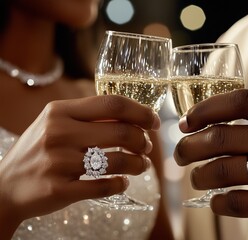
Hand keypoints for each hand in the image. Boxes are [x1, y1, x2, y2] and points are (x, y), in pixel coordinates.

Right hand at [0, 95, 159, 235]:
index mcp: (60, 111)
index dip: (140, 112)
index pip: (112, 104)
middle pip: (121, 132)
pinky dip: (121, 184)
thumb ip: (88, 117)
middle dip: (142, 141)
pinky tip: (122, 182)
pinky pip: (105, 186)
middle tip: (145, 147)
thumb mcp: (55, 123)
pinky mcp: (60, 190)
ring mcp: (58, 162)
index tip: (153, 122)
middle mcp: (59, 133)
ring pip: (118, 161)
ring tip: (140, 165)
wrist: (4, 186)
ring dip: (138, 164)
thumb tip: (131, 117)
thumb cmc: (38, 150)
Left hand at [174, 89, 247, 239]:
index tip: (186, 122)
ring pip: (224, 170)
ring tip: (196, 178)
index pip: (241, 101)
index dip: (205, 109)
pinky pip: (236, 201)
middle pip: (223, 137)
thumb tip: (211, 120)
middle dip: (190, 146)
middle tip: (180, 154)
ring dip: (200, 176)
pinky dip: (218, 203)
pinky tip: (216, 201)